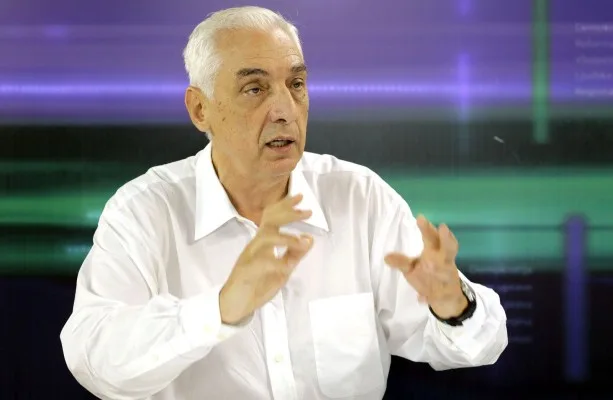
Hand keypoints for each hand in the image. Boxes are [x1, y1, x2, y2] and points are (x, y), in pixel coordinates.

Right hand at [219, 194, 313, 324]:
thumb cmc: (256, 284)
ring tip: (301, 242)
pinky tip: (287, 266)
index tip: (300, 196)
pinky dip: (276, 263)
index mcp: (263, 242)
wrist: (235, 305)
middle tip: (307, 211)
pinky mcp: (246, 272)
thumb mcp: (282, 269)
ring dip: (286, 238)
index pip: (273, 217)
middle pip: (270, 221)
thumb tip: (310, 238)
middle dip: (288, 213)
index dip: (286, 206)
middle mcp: (255, 245)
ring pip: (265, 238)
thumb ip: (294, 255)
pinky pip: (261, 263)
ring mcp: (249, 257)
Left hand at [384, 215, 466, 318]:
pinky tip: (419, 298)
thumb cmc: (429, 274)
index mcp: (437, 251)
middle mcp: (444, 260)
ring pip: (448, 269)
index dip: (427, 228)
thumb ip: (401, 262)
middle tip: (443, 228)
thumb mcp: (412, 267)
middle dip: (446, 239)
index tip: (420, 218)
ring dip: (445, 266)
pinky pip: (437, 293)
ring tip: (433, 261)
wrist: (446, 296)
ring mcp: (446, 276)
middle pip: (447, 247)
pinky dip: (428, 296)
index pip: (433, 238)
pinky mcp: (443, 291)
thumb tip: (386, 258)